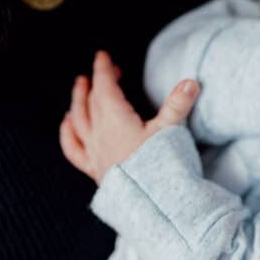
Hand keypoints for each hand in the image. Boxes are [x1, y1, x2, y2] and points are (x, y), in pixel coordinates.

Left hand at [59, 51, 199, 182]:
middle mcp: (100, 133)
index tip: (102, 56)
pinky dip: (68, 135)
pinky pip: (74, 149)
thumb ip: (178, 104)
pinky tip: (68, 127)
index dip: (103, 69)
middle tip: (103, 72)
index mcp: (116, 119)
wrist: (151, 203)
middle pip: (91, 101)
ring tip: (79, 91)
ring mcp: (95, 152)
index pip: (105, 87)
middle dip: (95, 83)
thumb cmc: (161, 166)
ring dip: (78, 103)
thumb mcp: (172, 131)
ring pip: (78, 121)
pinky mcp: (96, 170)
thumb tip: (191, 81)